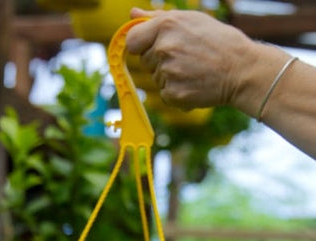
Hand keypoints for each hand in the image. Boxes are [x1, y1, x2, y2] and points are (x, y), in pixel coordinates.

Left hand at [126, 8, 254, 109]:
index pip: (132, 41)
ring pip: (156, 79)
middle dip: (159, 60)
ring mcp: (168, 73)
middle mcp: (164, 48)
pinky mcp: (173, 94)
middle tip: (186, 57)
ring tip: (194, 69)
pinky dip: (177, 93)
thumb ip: (158, 18)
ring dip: (170, 77)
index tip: (149, 47)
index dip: (140, 45)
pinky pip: (165, 95)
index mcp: (166, 26)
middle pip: (145, 61)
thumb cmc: (217, 41)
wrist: (241, 69)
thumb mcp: (190, 20)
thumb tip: (132, 14)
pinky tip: (194, 83)